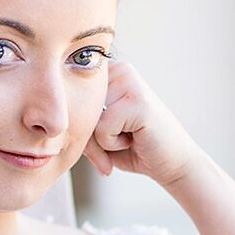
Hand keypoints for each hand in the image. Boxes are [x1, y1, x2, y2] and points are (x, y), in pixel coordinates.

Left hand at [83, 59, 204, 187]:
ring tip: (130, 135)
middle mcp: (121, 70)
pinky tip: (135, 138)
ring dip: (105, 140)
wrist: (171, 163)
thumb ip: (77, 123)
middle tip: (123, 138)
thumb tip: (63, 123)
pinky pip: (102, 130)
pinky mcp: (137, 100)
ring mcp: (131, 82)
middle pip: (80, 109)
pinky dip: (114, 144)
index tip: (109, 131)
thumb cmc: (132, 148)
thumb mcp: (96, 134)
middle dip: (94, 136)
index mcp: (110, 73)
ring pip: (89, 120)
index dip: (85, 127)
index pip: (73, 99)